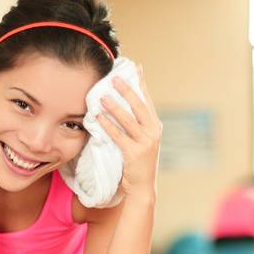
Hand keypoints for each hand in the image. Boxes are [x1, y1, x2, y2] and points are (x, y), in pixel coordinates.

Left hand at [97, 65, 161, 199]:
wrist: (142, 187)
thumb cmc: (139, 162)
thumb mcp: (143, 139)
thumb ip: (137, 123)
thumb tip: (124, 102)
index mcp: (155, 126)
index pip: (147, 100)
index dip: (141, 83)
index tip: (136, 67)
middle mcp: (153, 132)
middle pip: (139, 106)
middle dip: (127, 90)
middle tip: (114, 77)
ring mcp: (145, 143)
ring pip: (128, 120)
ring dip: (114, 107)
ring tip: (102, 96)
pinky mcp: (134, 153)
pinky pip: (118, 136)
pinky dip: (107, 125)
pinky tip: (98, 118)